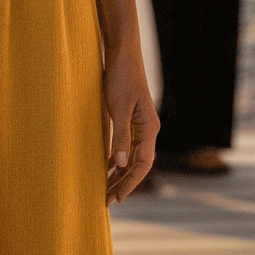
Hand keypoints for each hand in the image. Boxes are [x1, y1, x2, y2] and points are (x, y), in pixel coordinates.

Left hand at [103, 45, 159, 204]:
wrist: (122, 53)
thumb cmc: (121, 78)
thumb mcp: (118, 108)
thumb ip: (121, 136)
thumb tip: (121, 164)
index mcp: (149, 128)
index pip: (143, 164)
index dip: (130, 182)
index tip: (117, 197)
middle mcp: (147, 129)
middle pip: (138, 164)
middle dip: (123, 183)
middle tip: (107, 201)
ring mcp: (139, 125)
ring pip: (131, 157)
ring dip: (119, 174)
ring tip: (105, 190)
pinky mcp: (130, 119)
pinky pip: (126, 146)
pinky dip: (116, 159)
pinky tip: (106, 167)